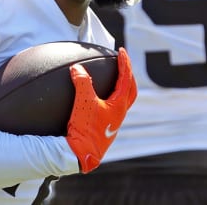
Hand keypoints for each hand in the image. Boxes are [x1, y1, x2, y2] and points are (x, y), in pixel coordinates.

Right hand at [65, 47, 137, 172]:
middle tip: (123, 65)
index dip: (125, 63)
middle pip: (130, 91)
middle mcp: (120, 113)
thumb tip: (77, 68)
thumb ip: (81, 82)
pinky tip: (98, 99)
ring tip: (113, 80)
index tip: (122, 51)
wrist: (82, 154)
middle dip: (129, 76)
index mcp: (119, 105)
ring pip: (123, 101)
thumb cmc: (86, 129)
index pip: (126, 79)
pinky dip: (109, 98)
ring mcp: (113, 122)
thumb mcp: (83, 102)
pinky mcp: (105, 128)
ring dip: (121, 88)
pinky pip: (112, 108)